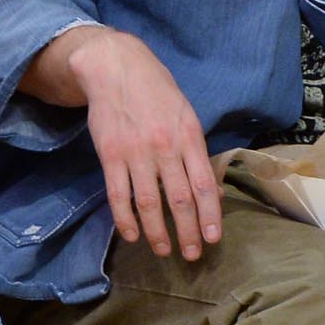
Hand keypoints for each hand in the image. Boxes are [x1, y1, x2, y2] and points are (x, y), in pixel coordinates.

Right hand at [64, 29, 221, 259]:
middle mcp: (165, 148)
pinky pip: (118, 194)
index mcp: (190, 138)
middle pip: (179, 199)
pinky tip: (132, 235)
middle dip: (187, 231)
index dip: (210, 215)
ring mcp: (136, 153)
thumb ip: (199, 156)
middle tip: (192, 255)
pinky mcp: (110, 155)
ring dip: (157, 232)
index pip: (204, 185)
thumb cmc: (159, 95)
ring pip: (149, 202)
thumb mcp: (188, 119)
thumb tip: (215, 194)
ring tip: (164, 250)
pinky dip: (125, 218)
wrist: (117, 69)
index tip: (213, 239)